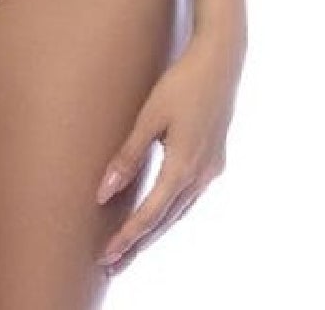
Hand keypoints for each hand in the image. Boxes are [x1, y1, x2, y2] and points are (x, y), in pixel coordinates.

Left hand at [94, 28, 245, 273]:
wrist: (221, 61)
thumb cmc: (181, 83)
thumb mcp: (149, 116)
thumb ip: (128, 155)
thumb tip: (103, 192)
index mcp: (183, 167)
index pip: (150, 214)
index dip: (127, 237)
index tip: (106, 256)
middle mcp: (201, 176)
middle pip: (166, 220)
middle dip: (139, 242)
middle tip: (112, 263)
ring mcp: (212, 170)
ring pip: (180, 211)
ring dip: (155, 229)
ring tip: (130, 244)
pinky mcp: (215, 160)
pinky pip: (190, 196)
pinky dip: (171, 210)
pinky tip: (159, 211)